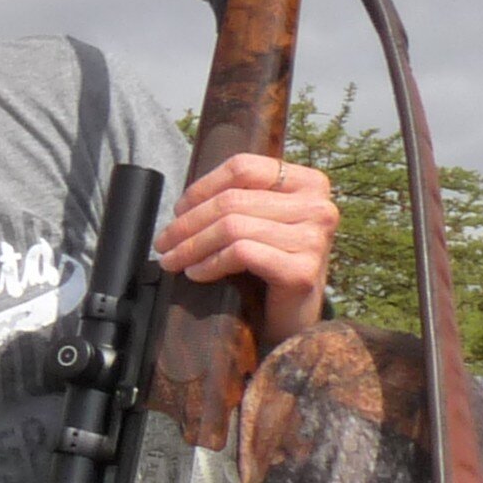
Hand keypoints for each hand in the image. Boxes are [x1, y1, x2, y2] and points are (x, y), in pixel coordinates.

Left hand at [154, 152, 338, 347]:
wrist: (295, 315)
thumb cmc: (271, 263)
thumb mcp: (259, 220)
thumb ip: (236, 200)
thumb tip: (183, 205)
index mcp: (308, 183)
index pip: (243, 168)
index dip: (201, 187)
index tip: (178, 210)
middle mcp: (319, 207)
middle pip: (232, 200)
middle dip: (187, 224)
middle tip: (163, 243)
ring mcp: (313, 239)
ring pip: (232, 227)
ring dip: (191, 246)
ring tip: (173, 260)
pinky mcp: (302, 270)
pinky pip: (241, 254)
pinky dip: (210, 263)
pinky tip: (197, 273)